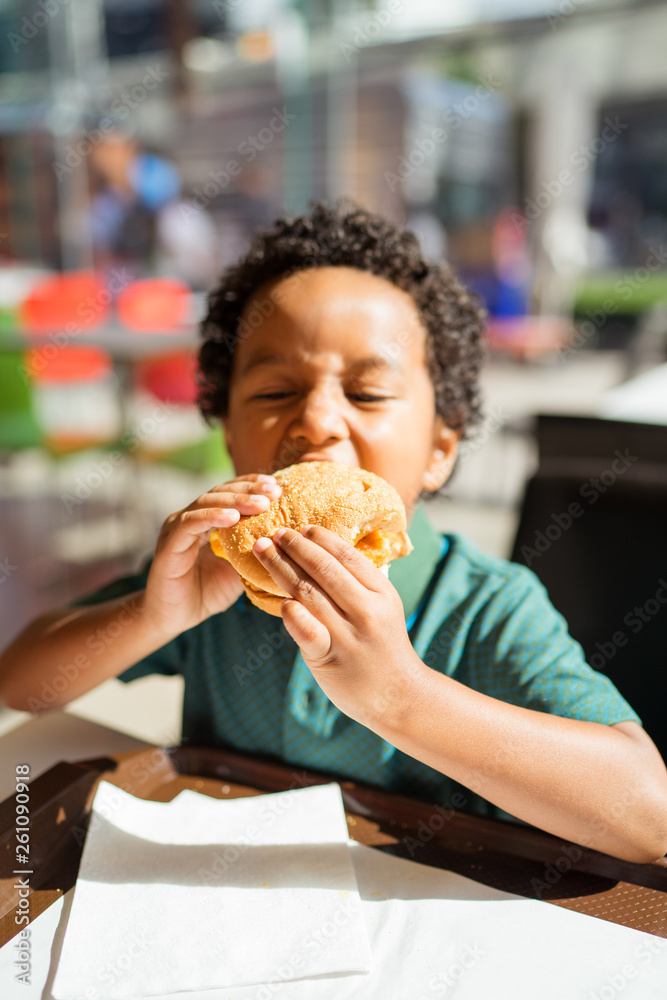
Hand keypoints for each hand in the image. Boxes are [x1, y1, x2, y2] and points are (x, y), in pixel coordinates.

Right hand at [143, 473, 281, 638]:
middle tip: (275, 491)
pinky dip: (212, 517)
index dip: (253, 485)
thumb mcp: (239, 570)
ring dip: (235, 500)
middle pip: (221, 491)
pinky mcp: (169, 543)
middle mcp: (190, 518)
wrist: (173, 618)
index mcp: (206, 520)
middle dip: (249, 489)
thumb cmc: (206, 592)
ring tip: (261, 504)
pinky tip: (232, 517)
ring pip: (206, 502)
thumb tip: (286, 541)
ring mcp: (177, 528)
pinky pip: (190, 523)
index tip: (278, 486)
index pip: (230, 492)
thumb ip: (255, 552)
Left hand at [252, 525, 427, 728]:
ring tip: (263, 551)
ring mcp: (349, 635)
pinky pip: (307, 630)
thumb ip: (358, 583)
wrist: (398, 695)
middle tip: (274, 533)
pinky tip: (280, 600)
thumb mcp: (383, 607)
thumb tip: (321, 551)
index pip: (347, 556)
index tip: (301, 528)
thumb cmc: (383, 646)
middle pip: (324, 569)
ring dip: (281, 568)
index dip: (321, 538)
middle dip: (295, 547)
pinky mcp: (330, 658)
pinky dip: (292, 613)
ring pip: (308, 593)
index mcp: (381, 592)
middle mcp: (367, 610)